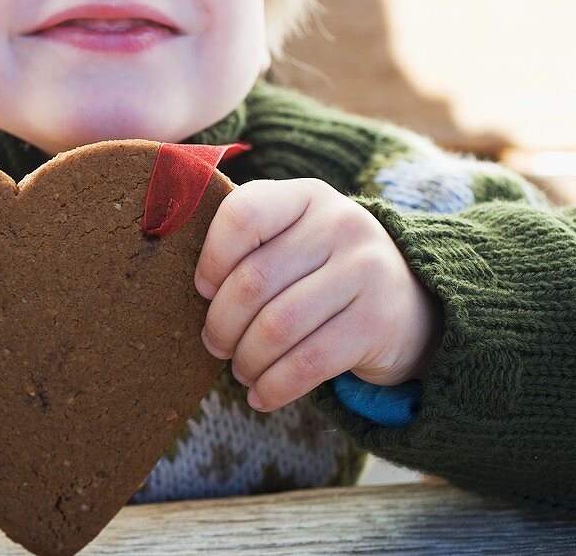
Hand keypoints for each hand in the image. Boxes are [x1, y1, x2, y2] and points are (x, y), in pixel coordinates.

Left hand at [194, 179, 443, 412]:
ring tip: (241, 371)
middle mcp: (341, 224)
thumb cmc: (323, 271)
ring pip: (278, 326)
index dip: (212, 258)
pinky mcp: (378, 323)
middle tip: (215, 345)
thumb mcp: (294, 237)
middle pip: (253, 280)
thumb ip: (248, 242)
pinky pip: (308, 363)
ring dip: (247, 360)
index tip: (203, 289)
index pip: (243, 215)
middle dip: (222, 324)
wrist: (411, 304)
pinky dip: (275, 387)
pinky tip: (261, 396)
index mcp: (307, 196)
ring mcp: (366, 271)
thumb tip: (180, 275)